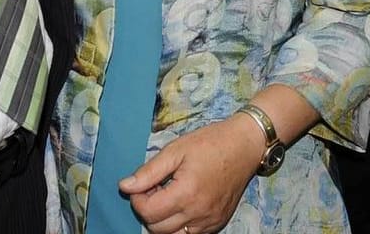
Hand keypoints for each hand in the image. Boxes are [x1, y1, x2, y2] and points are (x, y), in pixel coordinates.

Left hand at [119, 115, 259, 233]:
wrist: (244, 146)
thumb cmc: (209, 143)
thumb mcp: (175, 150)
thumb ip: (149, 172)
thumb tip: (124, 186)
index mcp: (186, 193)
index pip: (148, 212)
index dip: (137, 199)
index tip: (142, 184)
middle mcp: (198, 213)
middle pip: (157, 228)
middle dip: (148, 210)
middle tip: (154, 189)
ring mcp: (209, 221)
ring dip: (163, 220)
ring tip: (167, 197)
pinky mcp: (217, 223)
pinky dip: (179, 224)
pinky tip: (182, 203)